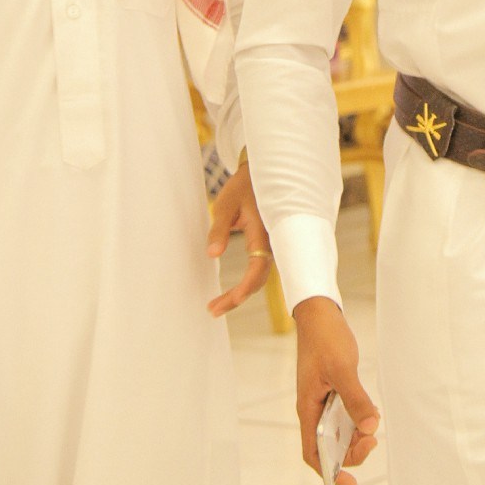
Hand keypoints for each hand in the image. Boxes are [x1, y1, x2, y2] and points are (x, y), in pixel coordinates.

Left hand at [206, 162, 273, 314]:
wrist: (260, 174)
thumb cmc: (242, 187)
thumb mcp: (225, 205)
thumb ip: (219, 230)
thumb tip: (212, 255)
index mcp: (263, 233)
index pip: (257, 268)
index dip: (245, 288)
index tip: (228, 301)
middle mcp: (272, 243)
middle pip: (258, 279)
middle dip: (236, 298)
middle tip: (212, 310)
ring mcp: (271, 246)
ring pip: (259, 277)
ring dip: (240, 293)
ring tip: (216, 305)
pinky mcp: (267, 246)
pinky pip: (259, 270)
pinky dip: (246, 284)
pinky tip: (232, 293)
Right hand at [294, 297, 379, 484]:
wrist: (320, 314)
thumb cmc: (326, 339)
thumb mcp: (343, 369)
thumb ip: (356, 399)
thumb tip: (371, 427)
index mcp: (307, 408)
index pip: (313, 453)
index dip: (329, 471)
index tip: (350, 482)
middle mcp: (312, 409)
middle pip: (329, 446)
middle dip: (352, 451)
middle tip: (373, 440)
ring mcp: (322, 401)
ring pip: (339, 431)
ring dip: (356, 436)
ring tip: (374, 425)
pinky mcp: (332, 391)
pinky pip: (344, 415)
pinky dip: (358, 419)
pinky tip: (371, 413)